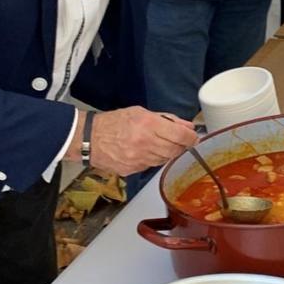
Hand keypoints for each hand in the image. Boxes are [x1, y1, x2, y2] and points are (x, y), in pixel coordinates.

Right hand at [71, 107, 197, 176]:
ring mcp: (138, 159)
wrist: (89, 139)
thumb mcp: (142, 112)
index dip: (192, 138)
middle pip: (175, 150)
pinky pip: (151, 166)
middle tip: (183, 142)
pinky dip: (155, 159)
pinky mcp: (132, 170)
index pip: (180, 136)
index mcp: (148, 125)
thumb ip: (168, 120)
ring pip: (164, 160)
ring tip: (161, 144)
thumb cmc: (114, 122)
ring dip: (168, 153)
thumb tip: (188, 127)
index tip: (195, 138)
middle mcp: (145, 143)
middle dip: (182, 146)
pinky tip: (148, 152)